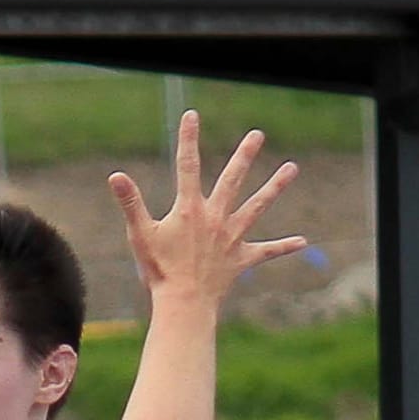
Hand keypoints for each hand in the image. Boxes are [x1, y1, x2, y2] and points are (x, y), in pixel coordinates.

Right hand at [108, 115, 303, 307]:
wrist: (184, 303)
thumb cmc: (159, 271)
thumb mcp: (140, 235)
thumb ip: (131, 203)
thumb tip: (115, 175)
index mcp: (190, 209)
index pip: (187, 166)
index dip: (188, 139)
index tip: (192, 116)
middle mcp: (216, 217)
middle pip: (233, 179)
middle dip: (244, 155)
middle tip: (257, 135)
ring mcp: (232, 237)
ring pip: (257, 206)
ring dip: (275, 187)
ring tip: (292, 168)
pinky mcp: (241, 259)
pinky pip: (266, 252)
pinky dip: (283, 247)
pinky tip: (303, 242)